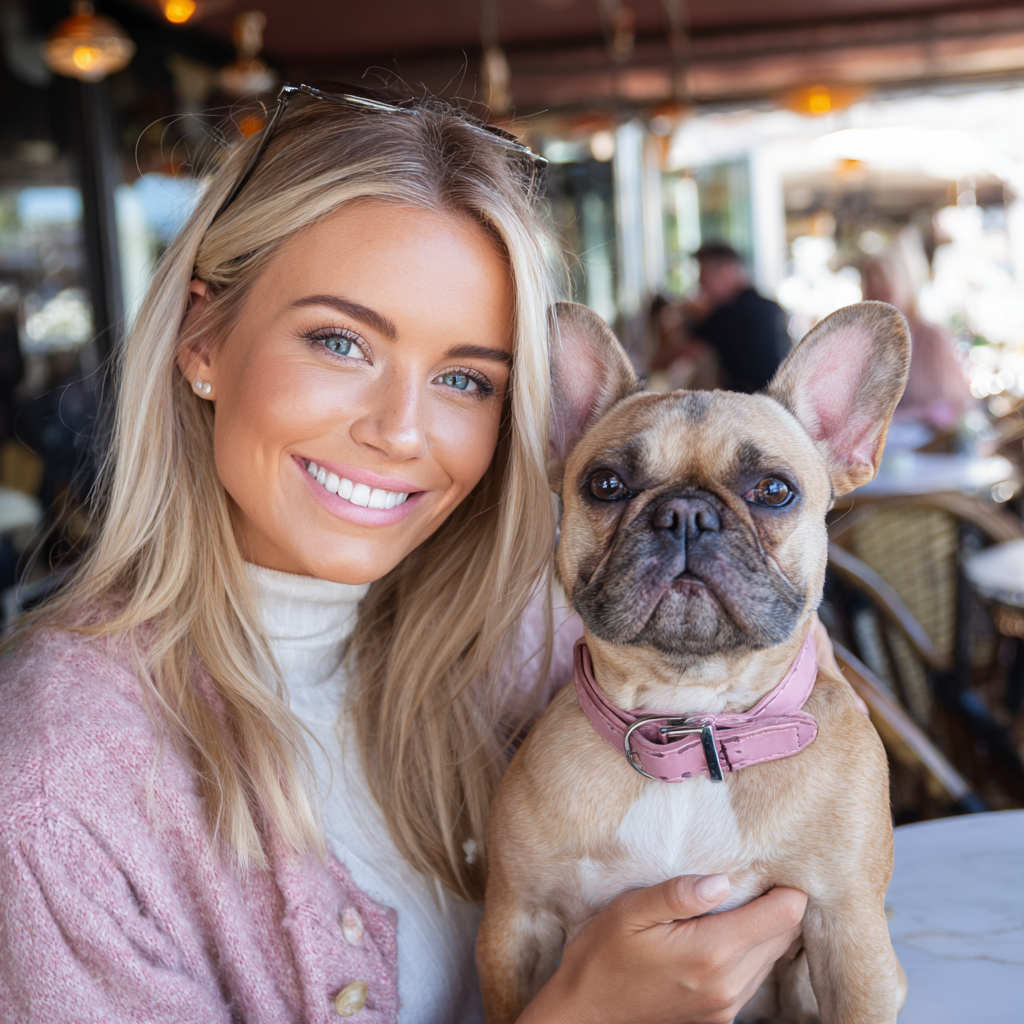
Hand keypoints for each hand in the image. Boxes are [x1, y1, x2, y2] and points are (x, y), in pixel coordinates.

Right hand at [517, 874, 806, 1023]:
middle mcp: (728, 984)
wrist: (585, 1014)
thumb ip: (677, 894)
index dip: (785, 887)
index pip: (783, 917)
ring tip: (734, 902)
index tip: (768, 865)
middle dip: (776, 904)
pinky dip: (749, 951)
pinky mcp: (721, 1017)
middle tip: (751, 876)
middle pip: (784, 935)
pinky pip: (754, 977)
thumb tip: (723, 880)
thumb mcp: (630, 912)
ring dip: (764, 929)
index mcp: (709, 952)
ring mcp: (727, 1006)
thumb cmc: (602, 955)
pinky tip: (721, 932)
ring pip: (772, 957)